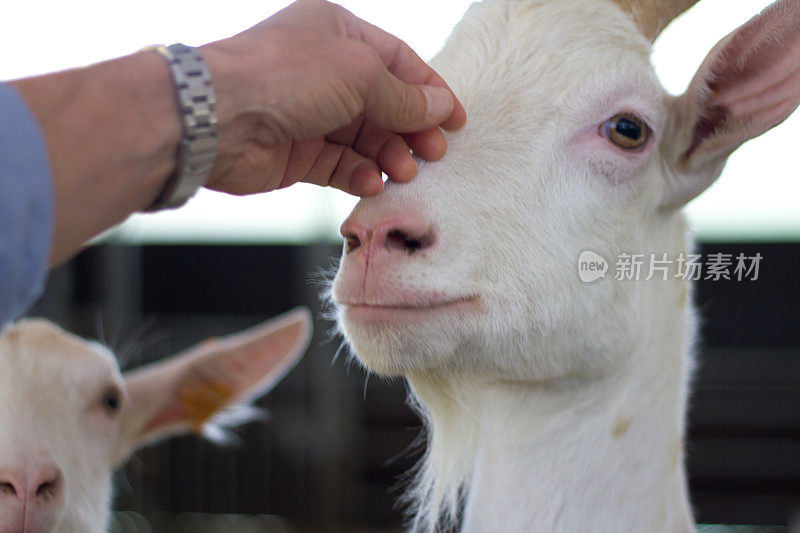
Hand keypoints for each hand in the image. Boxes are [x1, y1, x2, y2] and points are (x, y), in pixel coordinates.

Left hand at [201, 0, 466, 196]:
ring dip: (388, 155)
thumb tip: (441, 107)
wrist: (218, 118)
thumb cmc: (286, 76)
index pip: (397, 62)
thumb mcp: (360, 74)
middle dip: (411, 128)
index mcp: (337, 33)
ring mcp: (309, 113)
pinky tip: (371, 181)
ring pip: (364, 138)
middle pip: (383, 103)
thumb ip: (404, 96)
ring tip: (405, 172)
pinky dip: (359, 174)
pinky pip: (339, 164)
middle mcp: (323, 70)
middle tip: (434, 153)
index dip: (429, 91)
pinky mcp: (297, 152)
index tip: (455, 121)